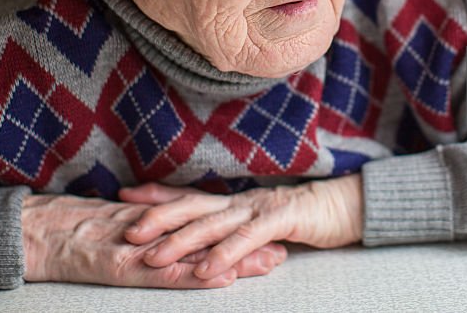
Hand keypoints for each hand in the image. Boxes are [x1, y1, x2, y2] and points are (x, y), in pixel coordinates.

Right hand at [22, 194, 286, 287]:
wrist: (33, 231)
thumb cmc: (69, 230)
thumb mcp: (114, 228)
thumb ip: (144, 230)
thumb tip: (170, 237)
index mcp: (153, 223)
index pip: (203, 227)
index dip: (236, 231)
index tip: (268, 234)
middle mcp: (153, 232)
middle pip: (208, 237)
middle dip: (246, 244)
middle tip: (283, 249)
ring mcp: (139, 247)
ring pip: (195, 252)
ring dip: (232, 259)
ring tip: (266, 263)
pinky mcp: (122, 264)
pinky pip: (161, 271)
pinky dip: (191, 275)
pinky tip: (218, 277)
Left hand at [119, 174, 362, 280]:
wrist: (344, 206)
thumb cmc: (299, 217)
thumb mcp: (258, 222)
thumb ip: (231, 227)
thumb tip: (201, 237)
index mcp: (232, 202)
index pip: (188, 195)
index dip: (155, 196)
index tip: (122, 197)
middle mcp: (240, 202)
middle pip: (192, 207)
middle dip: (157, 219)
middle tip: (127, 233)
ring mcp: (259, 209)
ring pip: (213, 224)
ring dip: (181, 241)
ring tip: (154, 258)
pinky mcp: (281, 220)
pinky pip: (247, 238)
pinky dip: (224, 254)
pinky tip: (205, 269)